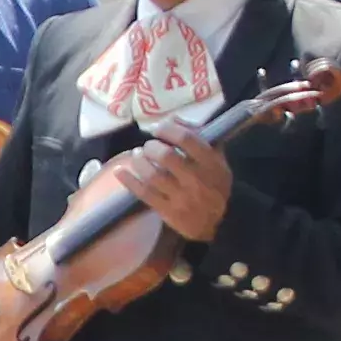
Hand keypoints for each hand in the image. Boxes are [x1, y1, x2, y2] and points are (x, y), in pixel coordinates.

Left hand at [91, 125, 230, 245]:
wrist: (221, 220)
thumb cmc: (215, 183)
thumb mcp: (216, 158)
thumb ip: (196, 136)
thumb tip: (170, 119)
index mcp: (210, 163)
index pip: (186, 139)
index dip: (167, 129)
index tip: (158, 129)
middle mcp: (196, 180)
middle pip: (166, 156)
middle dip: (152, 147)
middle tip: (148, 147)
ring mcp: (181, 197)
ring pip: (152, 175)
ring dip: (139, 161)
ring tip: (137, 156)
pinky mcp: (168, 212)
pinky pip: (143, 194)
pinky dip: (128, 180)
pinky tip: (120, 170)